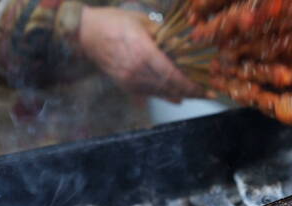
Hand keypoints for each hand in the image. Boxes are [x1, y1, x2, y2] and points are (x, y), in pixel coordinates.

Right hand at [78, 6, 201, 101]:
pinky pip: (150, 93)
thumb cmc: (114, 22)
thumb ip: (166, 36)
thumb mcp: (144, 22)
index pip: (173, 75)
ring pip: (161, 93)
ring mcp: (130, 81)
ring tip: (196, 94)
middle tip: (207, 93)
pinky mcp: (125, 85)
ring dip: (180, 94)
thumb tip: (186, 47)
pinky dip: (165, 95)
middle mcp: (137, 71)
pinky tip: (177, 97)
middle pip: (170, 88)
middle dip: (191, 92)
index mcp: (143, 53)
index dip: (191, 85)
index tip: (205, 89)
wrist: (84, 33)